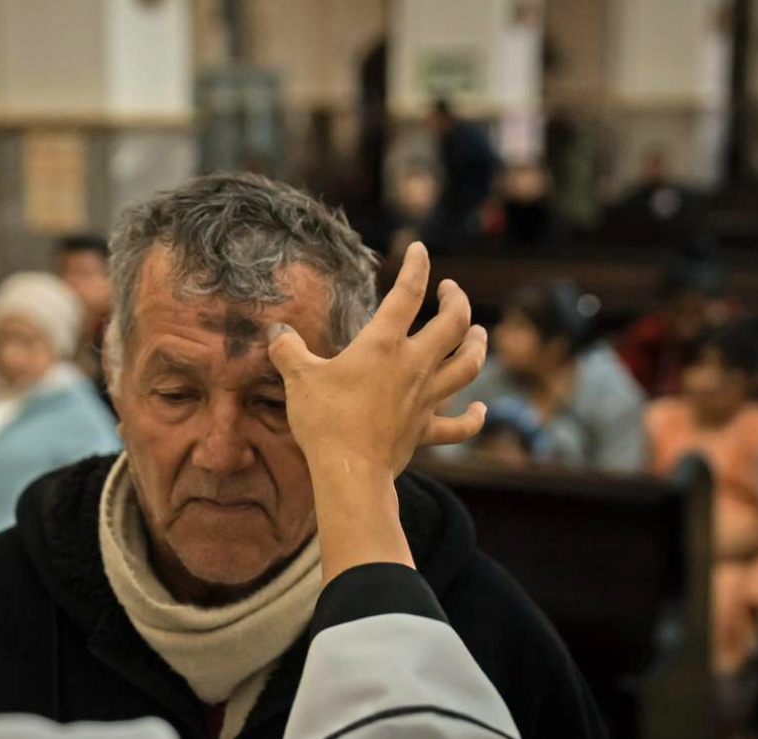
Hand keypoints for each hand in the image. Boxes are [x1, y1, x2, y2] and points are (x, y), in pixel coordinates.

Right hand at [267, 242, 486, 478]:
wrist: (350, 470)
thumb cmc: (325, 420)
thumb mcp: (299, 378)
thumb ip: (288, 350)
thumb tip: (276, 333)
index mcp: (383, 344)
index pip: (407, 293)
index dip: (416, 265)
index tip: (418, 248)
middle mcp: (414, 364)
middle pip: (454, 324)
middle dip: (457, 301)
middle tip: (451, 290)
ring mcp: (425, 398)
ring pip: (468, 366)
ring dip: (477, 346)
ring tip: (478, 334)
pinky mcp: (426, 430)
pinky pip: (460, 425)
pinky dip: (473, 418)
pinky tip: (480, 410)